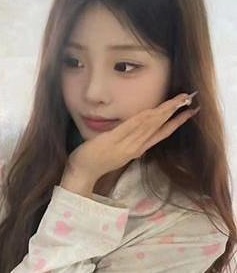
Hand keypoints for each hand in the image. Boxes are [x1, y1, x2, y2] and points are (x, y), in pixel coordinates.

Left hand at [62, 93, 199, 190]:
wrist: (82, 172)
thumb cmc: (98, 160)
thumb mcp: (118, 150)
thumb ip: (129, 140)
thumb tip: (138, 127)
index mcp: (137, 149)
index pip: (161, 134)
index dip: (176, 123)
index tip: (190, 112)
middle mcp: (135, 147)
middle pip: (159, 127)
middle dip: (175, 112)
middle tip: (189, 100)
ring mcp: (124, 144)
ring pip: (148, 126)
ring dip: (163, 112)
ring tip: (177, 101)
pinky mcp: (112, 140)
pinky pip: (129, 128)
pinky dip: (142, 119)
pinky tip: (152, 110)